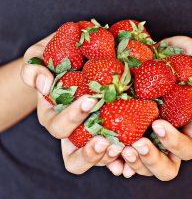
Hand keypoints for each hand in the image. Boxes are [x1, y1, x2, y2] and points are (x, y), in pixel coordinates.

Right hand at [21, 34, 123, 173]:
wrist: (78, 60)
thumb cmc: (58, 60)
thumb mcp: (39, 57)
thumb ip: (33, 69)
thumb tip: (44, 84)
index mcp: (53, 116)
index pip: (59, 126)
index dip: (72, 118)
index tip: (91, 101)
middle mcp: (72, 131)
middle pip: (74, 157)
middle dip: (88, 152)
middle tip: (105, 141)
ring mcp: (91, 135)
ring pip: (96, 158)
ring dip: (107, 158)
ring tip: (121, 147)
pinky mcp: (109, 133)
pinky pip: (114, 154)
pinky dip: (122, 160)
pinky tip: (131, 157)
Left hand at [107, 36, 191, 179]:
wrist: (161, 56)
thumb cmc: (187, 60)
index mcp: (188, 128)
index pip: (187, 148)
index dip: (173, 143)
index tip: (158, 123)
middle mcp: (167, 138)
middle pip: (164, 167)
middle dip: (150, 160)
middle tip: (135, 144)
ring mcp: (146, 134)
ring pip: (141, 164)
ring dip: (130, 161)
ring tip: (117, 146)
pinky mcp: (128, 127)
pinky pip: (121, 151)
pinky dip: (113, 156)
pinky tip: (106, 148)